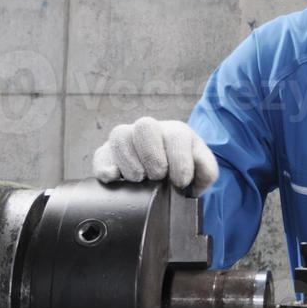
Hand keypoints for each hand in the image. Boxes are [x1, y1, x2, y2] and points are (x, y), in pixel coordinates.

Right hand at [92, 117, 218, 195]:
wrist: (166, 179)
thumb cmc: (184, 172)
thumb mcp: (202, 171)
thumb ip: (206, 171)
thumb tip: (194, 180)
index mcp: (175, 133)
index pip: (176, 135)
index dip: (179, 159)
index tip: (181, 181)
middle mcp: (149, 132)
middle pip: (145, 126)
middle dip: (152, 154)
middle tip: (157, 175)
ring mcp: (126, 141)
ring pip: (120, 135)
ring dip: (129, 160)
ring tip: (138, 178)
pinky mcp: (107, 155)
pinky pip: (100, 154)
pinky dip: (104, 165)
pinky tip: (113, 177)